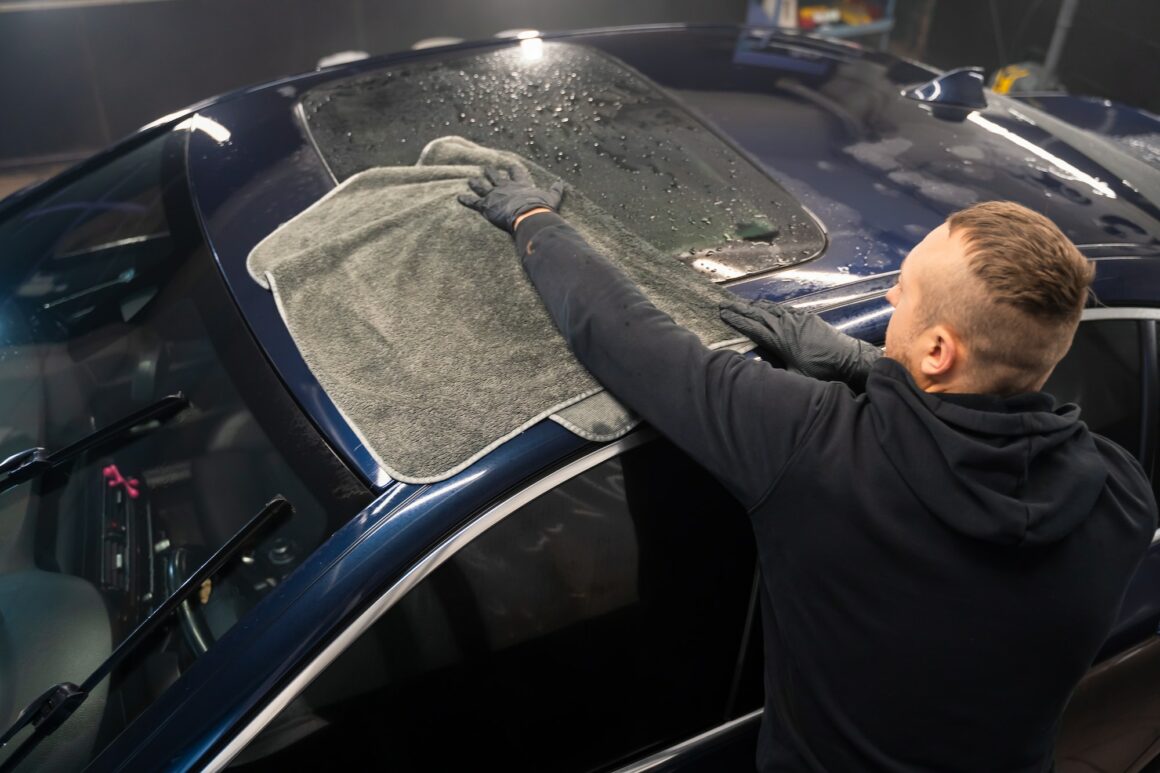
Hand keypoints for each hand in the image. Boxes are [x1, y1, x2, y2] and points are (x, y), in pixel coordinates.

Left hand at [457, 166, 565, 232]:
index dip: (514, 169)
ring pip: (482, 186)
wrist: (528, 215)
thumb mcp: (552, 198)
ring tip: (470, 179)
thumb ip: (556, 190)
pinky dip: (465, 200)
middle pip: (496, 177)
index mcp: (520, 185)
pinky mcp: (486, 205)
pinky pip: (473, 202)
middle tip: (486, 168)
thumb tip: (561, 183)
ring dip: (476, 183)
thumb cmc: (540, 208)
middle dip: (491, 173)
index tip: (511, 165)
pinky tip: (458, 197)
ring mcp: (494, 195)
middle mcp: (505, 187)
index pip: (517, 173)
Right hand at [720, 299, 881, 390]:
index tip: (722, 314)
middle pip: (757, 314)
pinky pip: (784, 308)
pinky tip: (767, 306)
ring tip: (741, 303)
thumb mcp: (794, 377)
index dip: (736, 320)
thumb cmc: (821, 371)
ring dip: (754, 306)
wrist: (847, 358)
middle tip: (724, 304)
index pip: (751, 327)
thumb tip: (756, 369)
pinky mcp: (806, 317)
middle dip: (739, 309)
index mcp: (778, 340)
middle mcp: (785, 325)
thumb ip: (774, 370)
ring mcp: (796, 318)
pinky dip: (771, 306)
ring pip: (770, 309)